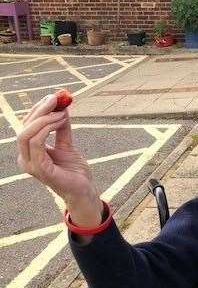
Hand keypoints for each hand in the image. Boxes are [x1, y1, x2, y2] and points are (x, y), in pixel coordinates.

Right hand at [16, 94, 101, 225]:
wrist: (84, 190)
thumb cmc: (74, 171)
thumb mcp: (67, 144)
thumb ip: (62, 128)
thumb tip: (62, 108)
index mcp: (29, 152)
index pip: (27, 126)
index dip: (38, 109)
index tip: (54, 97)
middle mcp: (25, 158)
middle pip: (24, 128)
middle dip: (39, 110)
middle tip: (56, 99)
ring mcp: (30, 165)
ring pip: (26, 135)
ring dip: (44, 119)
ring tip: (62, 113)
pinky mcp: (40, 170)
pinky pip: (36, 145)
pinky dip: (46, 129)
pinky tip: (60, 122)